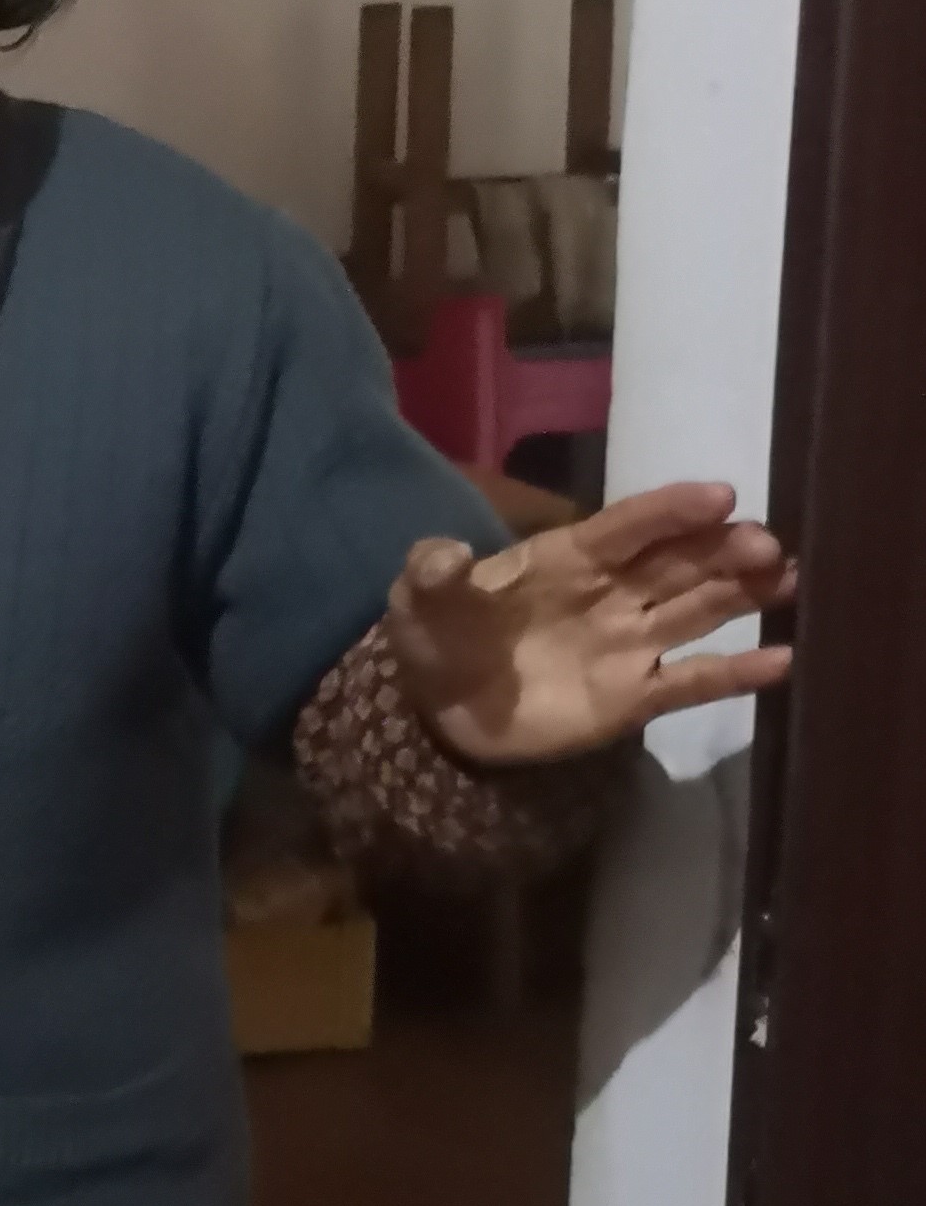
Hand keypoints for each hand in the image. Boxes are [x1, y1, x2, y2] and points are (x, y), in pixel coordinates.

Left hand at [385, 481, 794, 764]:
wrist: (440, 712)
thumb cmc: (438, 637)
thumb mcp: (418, 600)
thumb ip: (431, 571)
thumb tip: (445, 553)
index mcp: (569, 557)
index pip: (627, 526)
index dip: (670, 510)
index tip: (719, 494)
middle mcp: (613, 592)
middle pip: (678, 563)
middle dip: (723, 549)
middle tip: (766, 542)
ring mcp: (630, 644)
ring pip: (699, 610)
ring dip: (743, 593)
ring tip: (788, 578)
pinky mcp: (635, 697)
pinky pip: (692, 681)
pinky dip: (736, 672)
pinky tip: (782, 661)